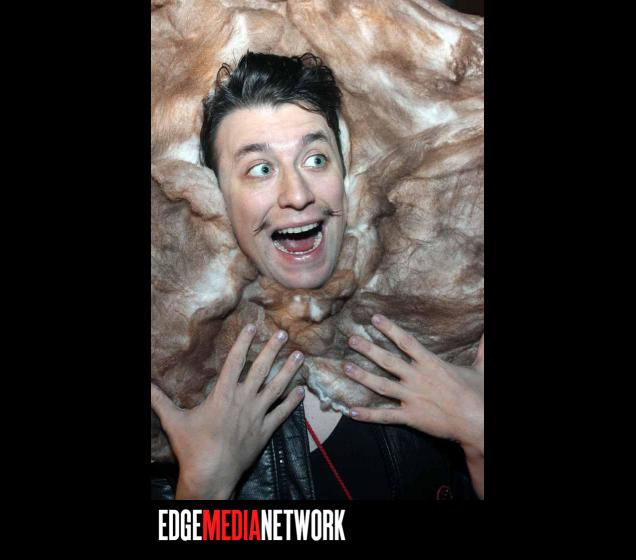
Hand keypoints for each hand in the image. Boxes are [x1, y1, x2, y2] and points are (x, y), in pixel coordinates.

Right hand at [151, 324, 304, 498]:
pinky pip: (282, 413)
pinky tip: (301, 391)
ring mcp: (257, 415)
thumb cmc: (192, 448)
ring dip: (289, 371)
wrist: (211, 475)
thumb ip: (160, 401)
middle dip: (272, 349)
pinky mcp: (265, 431)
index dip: (243, 342)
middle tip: (283, 334)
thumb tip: (145, 386)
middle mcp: (243, 400)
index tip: (251, 326)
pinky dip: (292, 402)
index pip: (235, 361)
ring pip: (276, 388)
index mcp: (223, 395)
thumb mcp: (174, 421)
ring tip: (300, 356)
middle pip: (261, 369)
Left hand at [344, 314, 483, 496]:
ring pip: (381, 385)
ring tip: (345, 367)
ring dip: (362, 376)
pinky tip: (351, 412)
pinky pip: (385, 416)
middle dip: (368, 349)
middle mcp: (417, 378)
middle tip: (351, 339)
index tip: (374, 319)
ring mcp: (412, 398)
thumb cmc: (479, 394)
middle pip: (387, 360)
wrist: (478, 422)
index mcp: (431, 364)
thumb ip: (482, 347)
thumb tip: (487, 331)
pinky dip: (367, 415)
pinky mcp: (410, 417)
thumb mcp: (481, 367)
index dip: (390, 329)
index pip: (406, 342)